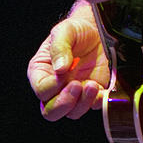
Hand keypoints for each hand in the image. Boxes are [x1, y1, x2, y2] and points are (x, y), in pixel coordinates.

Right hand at [27, 5, 109, 120]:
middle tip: (77, 85)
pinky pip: (93, 107)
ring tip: (92, 84)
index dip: (51, 86)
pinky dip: (97, 103)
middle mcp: (55, 87)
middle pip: (51, 111)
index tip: (63, 74)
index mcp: (41, 72)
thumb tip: (60, 68)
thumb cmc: (76, 31)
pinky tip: (101, 91)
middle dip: (64, 103)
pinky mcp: (92, 94)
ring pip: (72, 112)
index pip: (41, 89)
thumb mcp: (65, 31)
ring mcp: (74, 92)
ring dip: (82, 103)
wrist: (97, 30)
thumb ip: (59, 47)